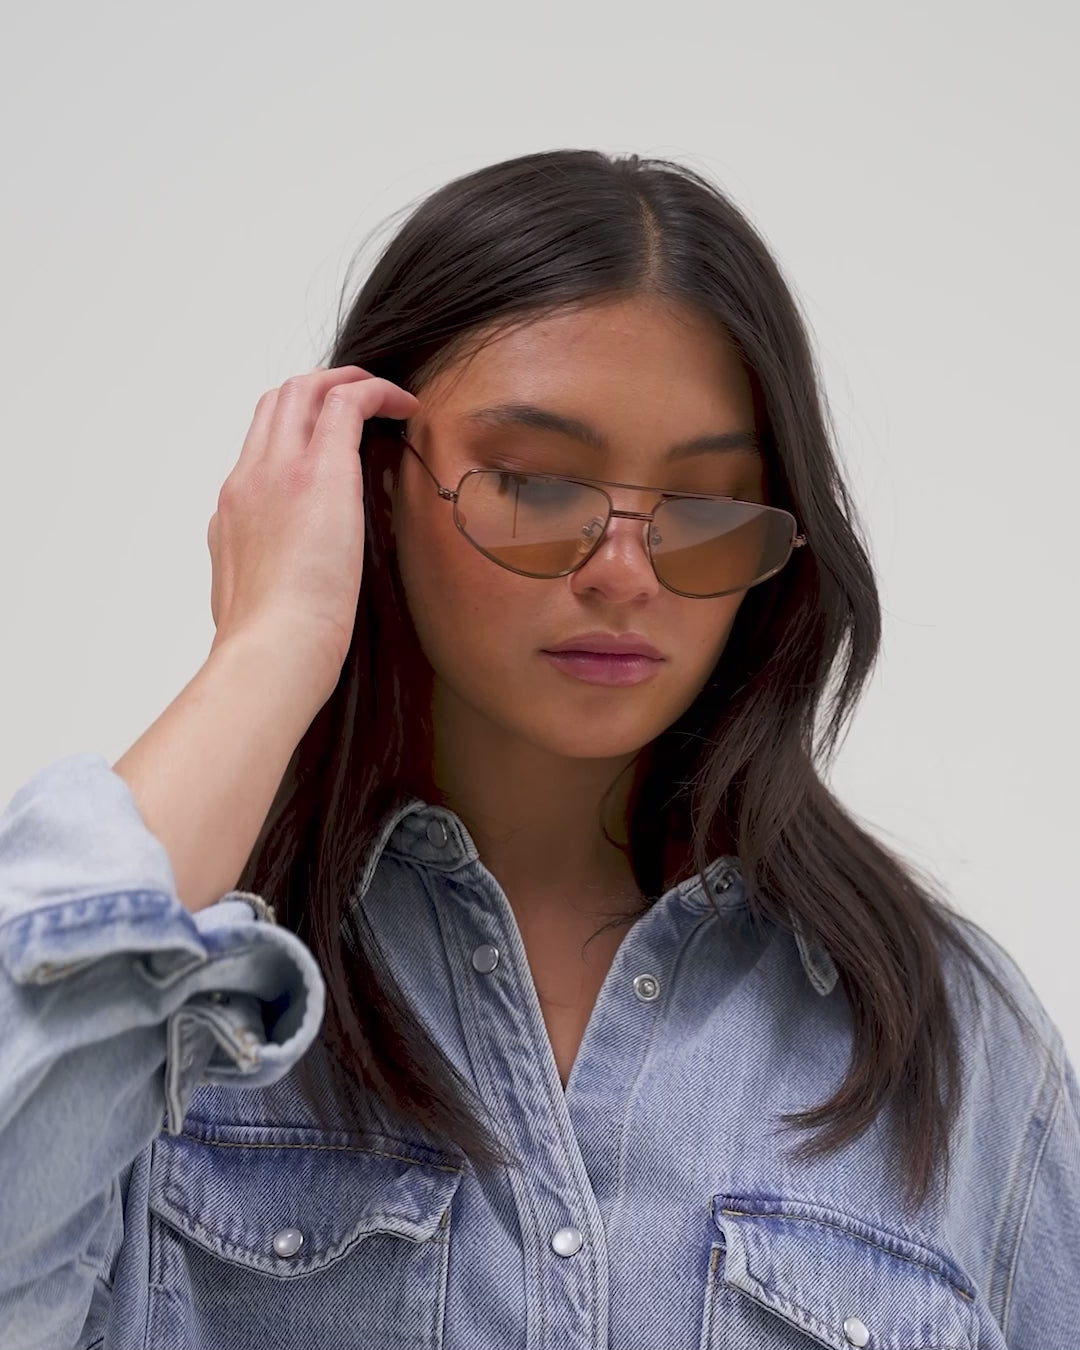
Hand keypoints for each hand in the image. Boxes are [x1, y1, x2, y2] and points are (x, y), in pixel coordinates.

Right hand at [206, 365, 417, 699]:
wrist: (273, 653)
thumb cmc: (276, 648)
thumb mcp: (259, 600)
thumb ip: (275, 571)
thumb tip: (306, 570)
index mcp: (234, 512)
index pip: (261, 448)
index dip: (298, 431)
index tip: (333, 441)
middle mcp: (248, 480)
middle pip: (276, 404)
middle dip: (319, 390)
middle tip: (362, 403)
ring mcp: (278, 471)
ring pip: (303, 390)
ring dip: (346, 383)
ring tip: (386, 397)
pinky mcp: (318, 472)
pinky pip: (346, 402)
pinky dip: (376, 393)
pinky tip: (407, 407)